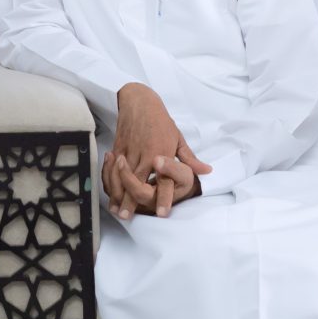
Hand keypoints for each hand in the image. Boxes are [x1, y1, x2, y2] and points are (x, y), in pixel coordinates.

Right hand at [106, 83, 210, 215]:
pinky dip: (110, 182)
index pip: (163, 180)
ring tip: (116, 210)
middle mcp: (144, 154)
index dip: (162, 198)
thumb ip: (190, 159)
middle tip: (128, 216)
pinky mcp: (117, 149)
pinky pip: (112, 170)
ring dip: (118, 195)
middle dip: (131, 201)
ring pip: (121, 178)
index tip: (161, 213)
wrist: (138, 102)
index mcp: (161, 153)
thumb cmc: (160, 120)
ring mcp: (128, 152)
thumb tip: (207, 171)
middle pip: (136, 182)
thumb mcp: (178, 138)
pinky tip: (110, 194)